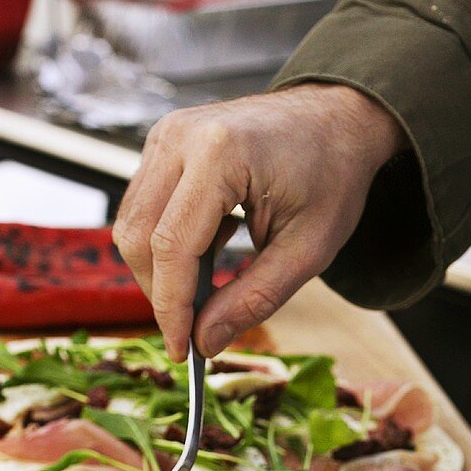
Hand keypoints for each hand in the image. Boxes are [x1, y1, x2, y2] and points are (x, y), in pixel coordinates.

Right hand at [113, 84, 405, 360]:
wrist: (337, 119)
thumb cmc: (332, 176)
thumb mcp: (308, 251)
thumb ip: (254, 299)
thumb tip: (205, 342)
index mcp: (220, 153)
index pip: (171, 247)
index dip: (172, 307)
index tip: (182, 351)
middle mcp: (180, 136)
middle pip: (138, 237)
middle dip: (162, 293)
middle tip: (198, 327)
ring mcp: (166, 135)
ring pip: (133, 224)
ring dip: (163, 270)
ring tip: (213, 285)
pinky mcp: (163, 143)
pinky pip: (145, 207)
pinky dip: (168, 244)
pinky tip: (213, 248)